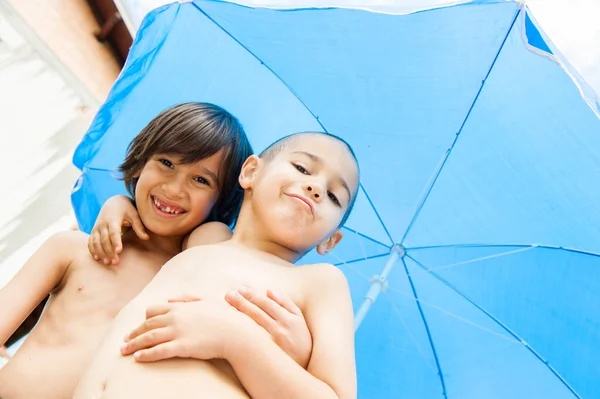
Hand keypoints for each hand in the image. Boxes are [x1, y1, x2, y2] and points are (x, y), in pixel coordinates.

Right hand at [88, 195, 148, 264]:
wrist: (113, 202)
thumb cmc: (126, 209)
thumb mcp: (134, 214)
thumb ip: (139, 226)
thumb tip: (146, 238)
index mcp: (113, 219)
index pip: (113, 232)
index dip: (116, 241)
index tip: (119, 251)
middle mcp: (103, 224)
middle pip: (104, 240)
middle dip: (109, 252)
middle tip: (116, 262)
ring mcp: (97, 228)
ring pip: (96, 242)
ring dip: (101, 253)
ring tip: (108, 263)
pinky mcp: (94, 231)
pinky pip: (90, 242)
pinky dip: (92, 250)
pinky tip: (97, 258)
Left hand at [120, 296, 251, 361]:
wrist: (235, 332)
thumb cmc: (222, 316)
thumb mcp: (205, 301)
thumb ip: (187, 298)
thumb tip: (171, 299)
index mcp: (179, 307)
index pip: (153, 311)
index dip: (143, 320)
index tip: (138, 327)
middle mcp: (175, 318)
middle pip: (147, 325)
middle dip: (133, 333)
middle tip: (124, 341)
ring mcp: (178, 332)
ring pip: (149, 338)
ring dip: (133, 344)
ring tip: (124, 351)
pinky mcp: (182, 347)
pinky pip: (159, 351)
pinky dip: (146, 354)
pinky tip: (137, 358)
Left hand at [225, 287, 312, 367]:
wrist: (303, 369)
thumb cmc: (300, 340)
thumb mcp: (298, 319)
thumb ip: (285, 303)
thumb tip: (269, 290)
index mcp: (289, 320)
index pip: (267, 303)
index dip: (253, 294)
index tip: (241, 288)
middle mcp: (280, 331)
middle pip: (257, 313)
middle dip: (241, 301)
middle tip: (228, 293)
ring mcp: (271, 345)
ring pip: (251, 326)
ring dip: (238, 313)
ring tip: (227, 304)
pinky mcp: (265, 356)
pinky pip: (249, 340)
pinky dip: (240, 330)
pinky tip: (231, 324)